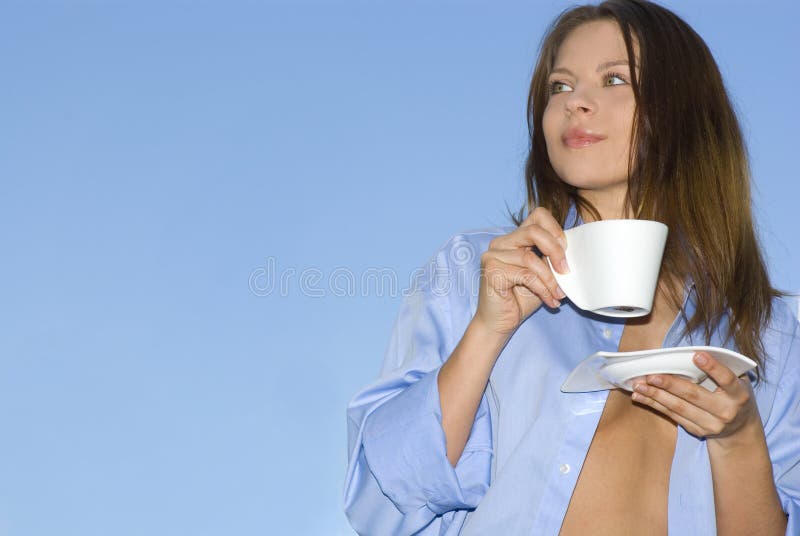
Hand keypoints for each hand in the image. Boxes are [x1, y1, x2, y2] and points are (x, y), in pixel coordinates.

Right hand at [473, 207, 568, 337]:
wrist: (499, 324)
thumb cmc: (520, 299)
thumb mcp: (543, 275)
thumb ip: (551, 260)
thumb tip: (572, 252)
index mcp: (514, 239)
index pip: (537, 216)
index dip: (555, 229)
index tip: (566, 251)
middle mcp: (500, 243)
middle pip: (533, 230)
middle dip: (555, 250)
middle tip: (566, 271)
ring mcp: (492, 255)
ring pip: (530, 257)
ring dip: (550, 279)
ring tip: (558, 294)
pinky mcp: (491, 270)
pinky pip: (525, 275)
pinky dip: (542, 289)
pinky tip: (550, 301)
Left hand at [630, 351, 759, 442]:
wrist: (739, 429)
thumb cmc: (732, 395)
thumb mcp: (736, 382)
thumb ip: (720, 370)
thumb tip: (689, 354)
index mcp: (738, 394)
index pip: (726, 379)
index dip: (713, 367)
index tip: (696, 355)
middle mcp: (726, 411)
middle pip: (694, 395)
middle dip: (670, 384)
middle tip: (651, 376)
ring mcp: (711, 424)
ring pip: (679, 408)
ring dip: (655, 395)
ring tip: (638, 385)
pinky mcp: (697, 430)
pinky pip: (672, 415)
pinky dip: (655, 405)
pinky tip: (640, 396)